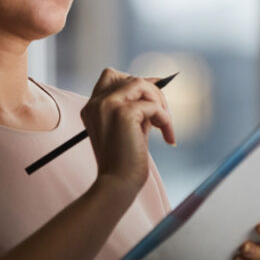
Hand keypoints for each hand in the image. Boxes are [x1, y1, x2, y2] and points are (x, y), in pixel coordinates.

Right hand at [81, 68, 175, 195]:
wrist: (118, 184)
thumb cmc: (125, 160)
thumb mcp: (129, 127)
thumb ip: (136, 106)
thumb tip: (156, 83)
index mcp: (92, 107)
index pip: (111, 76)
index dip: (136, 81)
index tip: (154, 95)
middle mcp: (96, 103)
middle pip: (130, 78)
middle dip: (153, 93)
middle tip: (163, 115)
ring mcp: (107, 105)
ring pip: (142, 85)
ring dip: (159, 103)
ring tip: (165, 125)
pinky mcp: (123, 113)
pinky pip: (153, 106)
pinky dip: (165, 120)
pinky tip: (167, 137)